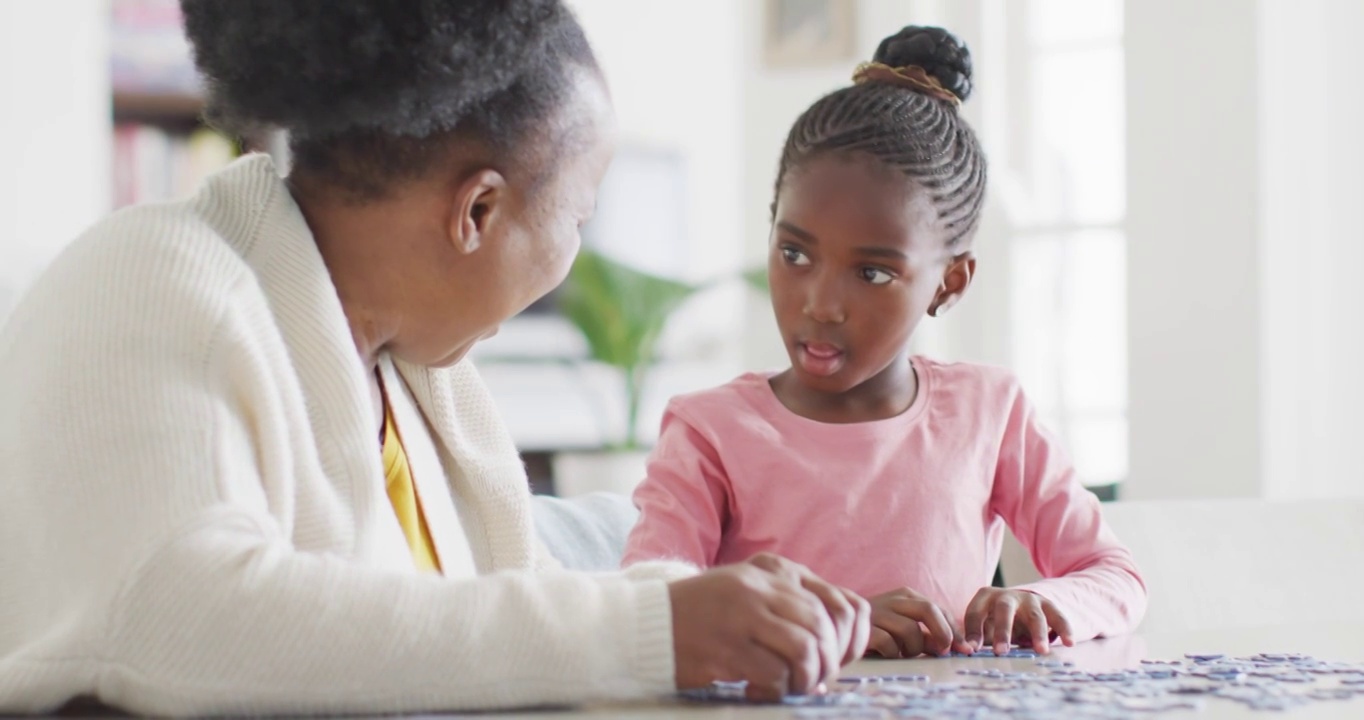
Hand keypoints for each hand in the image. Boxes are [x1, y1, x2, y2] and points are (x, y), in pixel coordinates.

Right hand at [668, 553, 869, 701]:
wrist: (646, 624)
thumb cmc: (700, 616)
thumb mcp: (747, 596)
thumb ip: (786, 612)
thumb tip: (831, 659)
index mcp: (770, 571)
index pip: (834, 601)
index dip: (845, 640)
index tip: (834, 662)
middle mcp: (759, 587)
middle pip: (822, 626)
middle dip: (827, 663)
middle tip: (813, 682)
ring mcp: (742, 613)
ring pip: (803, 649)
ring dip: (804, 679)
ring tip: (789, 688)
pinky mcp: (726, 644)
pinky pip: (772, 672)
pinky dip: (774, 690)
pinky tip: (758, 690)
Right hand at [864, 587, 966, 657]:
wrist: (836, 630)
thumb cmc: (879, 634)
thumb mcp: (906, 631)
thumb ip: (930, 636)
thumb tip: (960, 647)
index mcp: (906, 596)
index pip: (939, 609)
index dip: (954, 630)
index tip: (963, 650)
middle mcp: (893, 599)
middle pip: (929, 610)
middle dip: (942, 633)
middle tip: (942, 652)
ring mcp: (877, 611)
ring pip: (910, 630)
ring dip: (913, 649)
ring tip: (902, 653)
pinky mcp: (864, 627)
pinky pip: (889, 643)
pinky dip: (893, 653)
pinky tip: (885, 654)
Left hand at [962, 587, 1074, 654]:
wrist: (1018, 602)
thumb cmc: (994, 619)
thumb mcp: (982, 624)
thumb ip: (975, 637)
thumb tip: (968, 650)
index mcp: (985, 597)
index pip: (976, 612)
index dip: (974, 631)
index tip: (972, 650)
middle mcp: (1007, 595)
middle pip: (1004, 609)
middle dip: (1003, 630)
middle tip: (1001, 652)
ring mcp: (1029, 599)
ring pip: (1034, 615)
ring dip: (1038, 633)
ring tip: (1041, 651)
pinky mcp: (1047, 605)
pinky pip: (1057, 616)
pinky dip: (1064, 629)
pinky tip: (1069, 643)